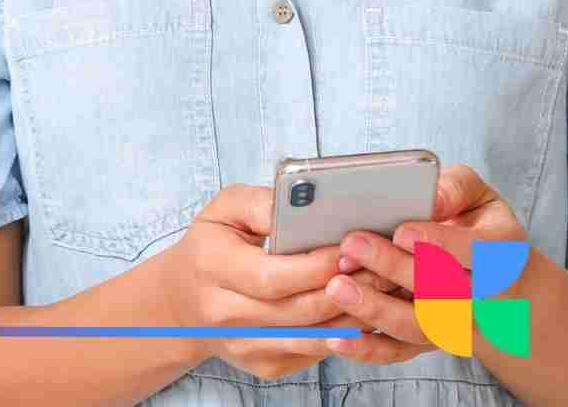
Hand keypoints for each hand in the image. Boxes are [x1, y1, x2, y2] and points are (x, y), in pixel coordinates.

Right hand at [154, 184, 411, 379]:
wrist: (183, 301)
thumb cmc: (211, 246)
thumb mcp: (225, 209)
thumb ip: (262, 203)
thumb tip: (304, 204)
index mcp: (213, 268)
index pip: (274, 277)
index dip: (319, 266)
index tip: (352, 249)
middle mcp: (225, 315)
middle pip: (301, 311)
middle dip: (348, 289)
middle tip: (385, 267)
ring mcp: (245, 347)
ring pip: (314, 337)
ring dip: (355, 315)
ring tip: (385, 289)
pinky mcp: (265, 365)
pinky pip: (315, 351)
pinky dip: (344, 332)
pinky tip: (365, 309)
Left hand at [317, 163, 530, 365]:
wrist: (502, 284)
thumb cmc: (479, 229)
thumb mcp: (478, 197)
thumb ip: (456, 189)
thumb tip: (430, 196)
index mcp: (503, 253)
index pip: (476, 253)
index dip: (439, 244)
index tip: (402, 231)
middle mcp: (486, 299)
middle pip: (442, 292)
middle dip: (394, 268)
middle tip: (352, 246)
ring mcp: (458, 327)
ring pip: (419, 327)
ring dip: (376, 309)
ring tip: (338, 287)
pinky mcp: (430, 343)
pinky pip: (400, 352)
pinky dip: (368, 349)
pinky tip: (336, 338)